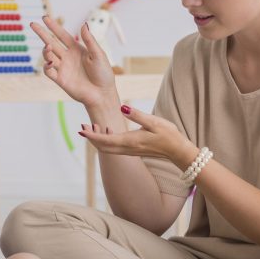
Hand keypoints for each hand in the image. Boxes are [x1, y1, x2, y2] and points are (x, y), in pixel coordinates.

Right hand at [31, 16, 116, 107]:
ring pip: (48, 56)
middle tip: (33, 24)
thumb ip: (89, 40)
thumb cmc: (104, 74)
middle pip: (51, 43)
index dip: (54, 27)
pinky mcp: (60, 80)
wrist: (102, 94)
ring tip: (48, 46)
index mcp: (77, 50)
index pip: (62, 35)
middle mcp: (68, 57)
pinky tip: (50, 62)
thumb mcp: (99, 54)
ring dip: (46, 50)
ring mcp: (63, 68)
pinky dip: (46, 66)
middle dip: (42, 33)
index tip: (45, 18)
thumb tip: (84, 24)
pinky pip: (48, 71)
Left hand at [79, 105, 196, 166]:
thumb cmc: (169, 135)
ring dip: (97, 139)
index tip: (81, 129)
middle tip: (83, 126)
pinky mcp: (133, 151)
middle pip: (102, 147)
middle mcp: (127, 148)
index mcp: (130, 141)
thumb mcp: (154, 122)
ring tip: (92, 126)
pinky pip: (114, 148)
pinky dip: (106, 140)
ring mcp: (130, 151)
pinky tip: (108, 129)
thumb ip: (137, 115)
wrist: (178, 151)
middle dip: (91, 137)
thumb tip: (122, 107)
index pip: (105, 140)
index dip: (91, 135)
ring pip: (107, 148)